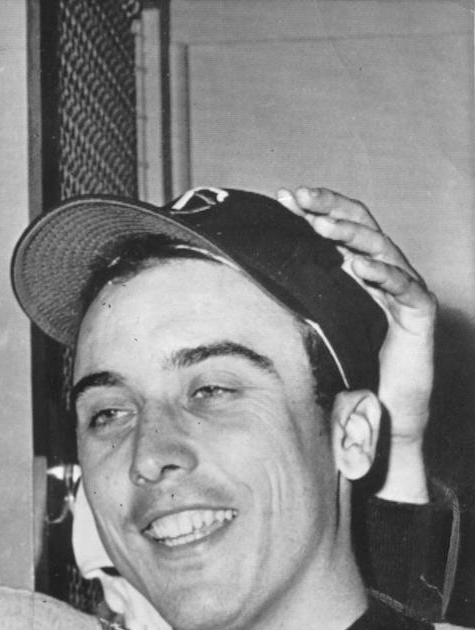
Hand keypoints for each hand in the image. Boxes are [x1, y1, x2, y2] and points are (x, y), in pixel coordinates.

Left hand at [276, 185, 434, 501]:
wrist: (379, 414)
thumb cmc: (339, 372)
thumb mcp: (302, 332)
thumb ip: (282, 307)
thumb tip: (226, 296)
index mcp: (355, 271)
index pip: (339, 225)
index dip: (316, 207)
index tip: (283, 197)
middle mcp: (382, 273)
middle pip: (361, 225)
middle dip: (330, 208)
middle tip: (299, 199)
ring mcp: (403, 291)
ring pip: (382, 250)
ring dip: (352, 236)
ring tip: (324, 229)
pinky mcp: (421, 314)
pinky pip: (405, 288)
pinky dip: (384, 274)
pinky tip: (361, 268)